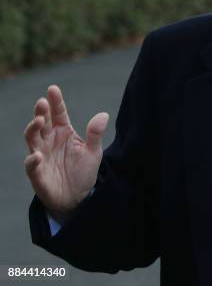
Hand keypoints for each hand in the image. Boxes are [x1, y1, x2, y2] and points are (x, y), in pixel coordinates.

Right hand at [23, 85, 108, 222]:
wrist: (77, 197)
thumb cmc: (83, 172)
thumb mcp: (94, 152)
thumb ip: (95, 134)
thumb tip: (104, 114)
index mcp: (64, 132)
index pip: (58, 114)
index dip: (55, 101)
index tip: (53, 89)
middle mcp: (50, 141)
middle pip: (43, 123)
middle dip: (41, 112)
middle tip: (42, 102)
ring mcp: (41, 155)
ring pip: (32, 138)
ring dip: (33, 129)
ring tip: (39, 121)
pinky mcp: (37, 173)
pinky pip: (32, 165)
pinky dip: (33, 159)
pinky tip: (38, 155)